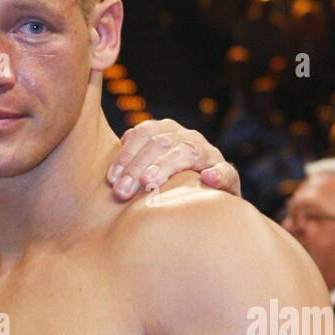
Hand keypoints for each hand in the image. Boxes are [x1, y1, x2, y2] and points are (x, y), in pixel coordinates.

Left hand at [106, 119, 239, 200]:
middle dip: (137, 167)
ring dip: (166, 166)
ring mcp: (208, 154)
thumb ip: (129, 164)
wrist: (205, 202)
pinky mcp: (226, 175)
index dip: (125, 155)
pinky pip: (225, 172)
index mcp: (166, 132)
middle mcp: (187, 138)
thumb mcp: (146, 169)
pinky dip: (217, 174)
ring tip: (149, 182)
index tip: (111, 179)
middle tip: (121, 192)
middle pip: (160, 143)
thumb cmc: (165, 185)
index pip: (143, 134)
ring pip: (187, 153)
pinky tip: (206, 179)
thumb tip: (108, 174)